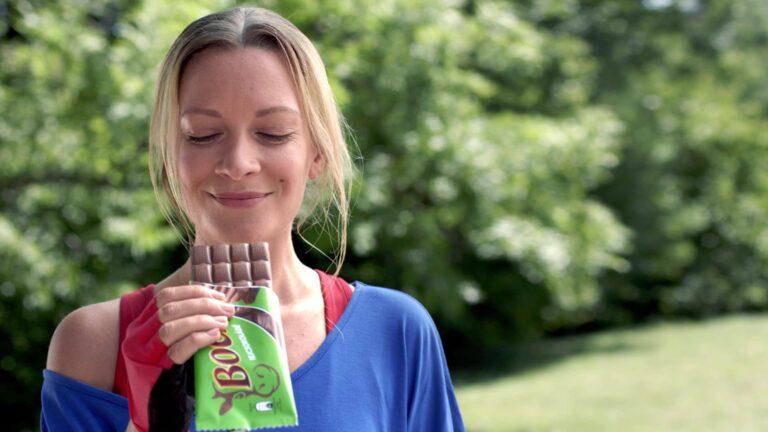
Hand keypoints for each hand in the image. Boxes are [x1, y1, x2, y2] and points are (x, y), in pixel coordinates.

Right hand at [123, 284, 232, 431]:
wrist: (157, 413)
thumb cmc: (170, 375)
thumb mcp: (171, 343)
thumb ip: (185, 323)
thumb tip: (217, 302)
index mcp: (141, 327)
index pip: (165, 296)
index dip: (194, 291)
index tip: (218, 295)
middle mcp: (137, 339)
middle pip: (170, 308)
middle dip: (203, 304)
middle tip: (228, 310)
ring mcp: (144, 357)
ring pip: (171, 326)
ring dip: (203, 320)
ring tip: (224, 323)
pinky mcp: (156, 374)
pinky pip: (178, 350)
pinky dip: (200, 338)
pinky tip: (215, 336)